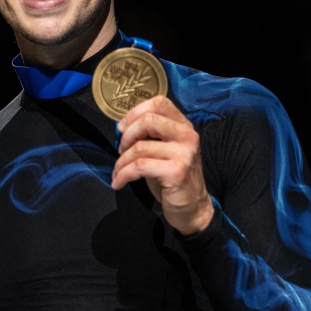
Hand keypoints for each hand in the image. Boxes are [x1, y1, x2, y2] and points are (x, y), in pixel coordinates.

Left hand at [112, 96, 214, 235]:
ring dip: (121, 162)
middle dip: (127, 136)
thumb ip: (151, 135)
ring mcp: (184, 153)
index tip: (123, 128)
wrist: (192, 207)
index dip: (135, 112)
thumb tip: (122, 128)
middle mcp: (187, 136)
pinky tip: (119, 182)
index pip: (159, 103)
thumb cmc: (173, 178)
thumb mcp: (164, 150)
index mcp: (183, 126)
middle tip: (120, 151)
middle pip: (148, 120)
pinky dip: (123, 174)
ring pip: (140, 147)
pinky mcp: (177, 172)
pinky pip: (139, 167)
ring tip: (118, 172)